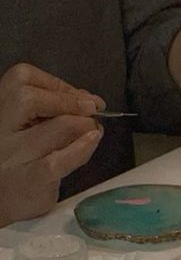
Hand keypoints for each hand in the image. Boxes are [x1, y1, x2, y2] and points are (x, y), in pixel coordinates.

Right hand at [0, 64, 104, 226]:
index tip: (77, 95)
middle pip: (30, 97)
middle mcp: (0, 129)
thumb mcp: (22, 125)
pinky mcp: (29, 181)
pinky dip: (82, 148)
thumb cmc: (14, 157)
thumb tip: (87, 98)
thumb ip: (49, 106)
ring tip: (93, 130)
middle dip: (70, 100)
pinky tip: (91, 142)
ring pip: (58, 127)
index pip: (21, 78)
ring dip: (85, 124)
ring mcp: (13, 156)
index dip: (57, 84)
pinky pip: (59, 160)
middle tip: (90, 110)